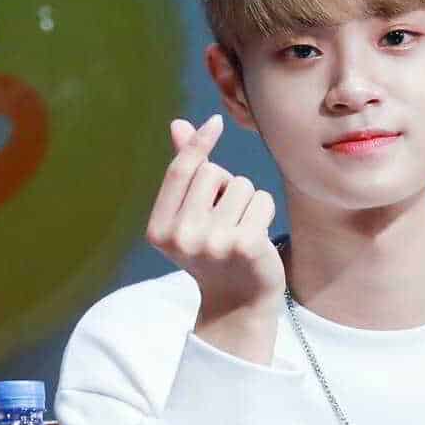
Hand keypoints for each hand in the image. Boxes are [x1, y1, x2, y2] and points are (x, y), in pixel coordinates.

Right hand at [145, 114, 285, 317]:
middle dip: (224, 185)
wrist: (239, 302)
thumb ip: (185, 172)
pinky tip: (258, 237)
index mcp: (159, 230)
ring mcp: (213, 243)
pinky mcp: (245, 244)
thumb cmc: (215, 251)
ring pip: (241, 185)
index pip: (180, 172)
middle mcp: (181, 237)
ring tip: (241, 229)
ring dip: (247, 201)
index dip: (198, 143)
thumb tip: (178, 124)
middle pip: (212, 173)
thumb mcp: (192, 215)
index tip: (216, 122)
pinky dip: (264, 211)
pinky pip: (262, 199)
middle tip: (226, 218)